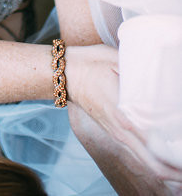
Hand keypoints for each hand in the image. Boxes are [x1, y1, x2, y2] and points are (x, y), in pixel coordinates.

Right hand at [66, 45, 181, 192]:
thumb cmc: (92, 64)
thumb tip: (166, 80)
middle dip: (176, 173)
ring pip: (148, 164)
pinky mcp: (116, 133)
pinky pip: (140, 155)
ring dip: (168, 170)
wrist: (65, 73)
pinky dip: (156, 162)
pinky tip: (166, 159)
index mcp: (125, 117)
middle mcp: (123, 132)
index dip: (176, 159)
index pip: (156, 148)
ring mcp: (119, 135)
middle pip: (155, 166)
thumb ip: (142, 76)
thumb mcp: (118, 63)